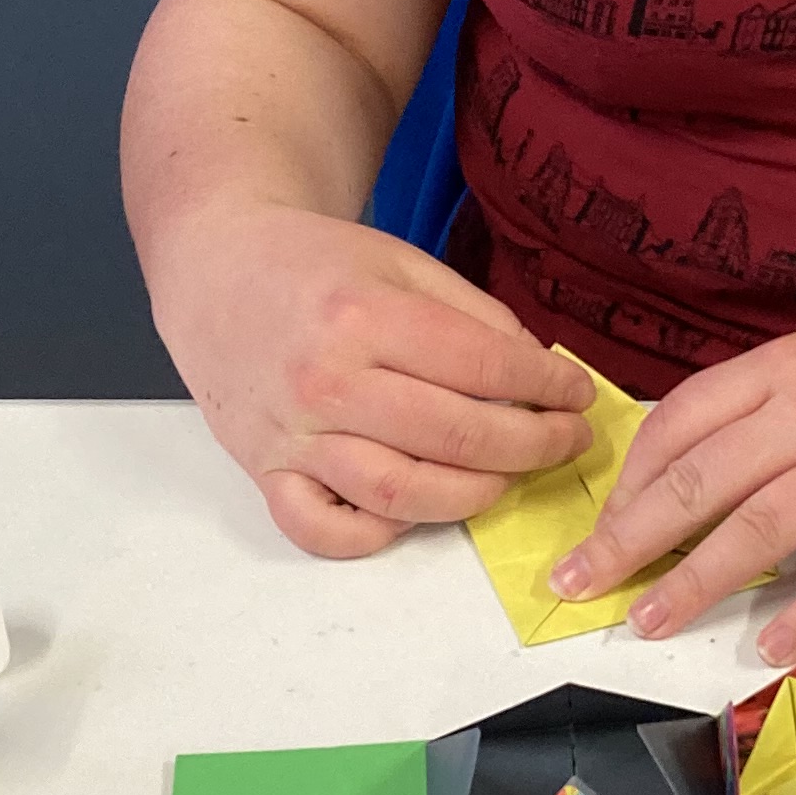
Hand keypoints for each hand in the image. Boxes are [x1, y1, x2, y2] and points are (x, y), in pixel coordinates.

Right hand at [170, 206, 596, 559]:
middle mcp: (324, 382)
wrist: (217, 270)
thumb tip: (539, 375)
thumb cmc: (316, 265)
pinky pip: (324, 531)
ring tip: (508, 475)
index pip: (482, 366)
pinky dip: (376, 532)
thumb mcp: (402, 262)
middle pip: (455, 437)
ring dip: (474, 494)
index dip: (547, 386)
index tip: (578, 395)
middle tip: (566, 440)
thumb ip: (474, 316)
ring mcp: (292, 436)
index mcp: (362, 316)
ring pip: (401, 493)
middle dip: (532, 445)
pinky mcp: (264, 472)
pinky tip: (414, 505)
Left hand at [549, 297, 795, 661]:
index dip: (630, 481)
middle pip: (702, 479)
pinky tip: (768, 646)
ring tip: (649, 621)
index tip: (600, 526)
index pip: (682, 422)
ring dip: (695, 581)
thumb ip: (774, 398)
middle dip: (629, 538)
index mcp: (789, 364)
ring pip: (760, 527)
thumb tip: (701, 456)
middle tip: (581, 583)